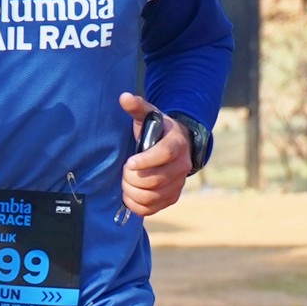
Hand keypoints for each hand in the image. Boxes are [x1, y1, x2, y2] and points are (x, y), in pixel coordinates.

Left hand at [119, 95, 193, 219]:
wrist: (176, 146)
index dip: (146, 161)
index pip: (164, 154)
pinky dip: (137, 205)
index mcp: (177, 143)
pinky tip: (129, 195)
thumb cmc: (157, 130)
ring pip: (153, 196)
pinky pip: (153, 208)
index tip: (129, 163)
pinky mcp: (172, 197)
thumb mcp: (149, 115)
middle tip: (124, 171)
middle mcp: (182, 165)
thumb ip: (137, 106)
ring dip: (132, 192)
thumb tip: (123, 97)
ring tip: (125, 182)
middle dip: (133, 178)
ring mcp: (178, 183)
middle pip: (156, 179)